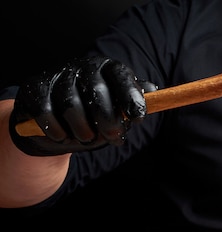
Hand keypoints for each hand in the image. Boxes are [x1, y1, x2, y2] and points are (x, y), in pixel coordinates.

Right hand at [9, 56, 156, 155]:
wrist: (56, 126)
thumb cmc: (93, 118)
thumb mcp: (117, 112)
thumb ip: (133, 103)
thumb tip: (153, 90)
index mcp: (106, 70)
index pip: (120, 75)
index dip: (130, 96)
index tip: (137, 117)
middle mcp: (82, 68)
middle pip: (97, 92)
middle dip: (108, 121)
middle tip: (113, 137)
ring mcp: (57, 76)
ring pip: (71, 105)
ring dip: (82, 131)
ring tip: (86, 138)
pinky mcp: (34, 88)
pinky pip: (46, 112)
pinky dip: (57, 131)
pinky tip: (62, 137)